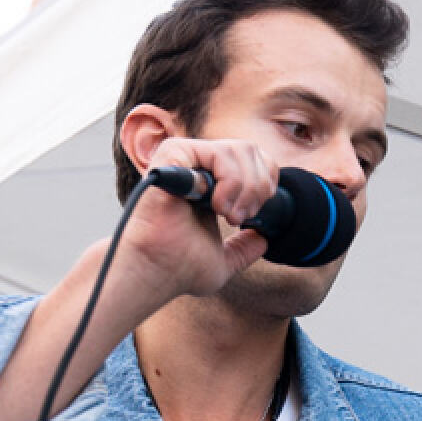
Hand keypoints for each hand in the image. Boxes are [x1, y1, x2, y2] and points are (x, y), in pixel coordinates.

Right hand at [117, 137, 280, 304]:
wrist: (156, 271)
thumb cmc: (179, 269)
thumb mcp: (223, 261)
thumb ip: (243, 249)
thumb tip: (262, 240)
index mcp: (209, 183)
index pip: (254, 160)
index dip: (265, 182)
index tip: (253, 215)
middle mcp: (197, 165)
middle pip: (251, 150)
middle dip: (259, 187)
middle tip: (240, 218)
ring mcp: (186, 157)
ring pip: (239, 149)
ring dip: (245, 187)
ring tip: (227, 215)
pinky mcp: (174, 153)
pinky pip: (218, 152)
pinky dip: (229, 181)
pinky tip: (216, 205)